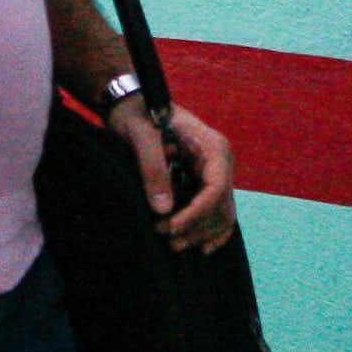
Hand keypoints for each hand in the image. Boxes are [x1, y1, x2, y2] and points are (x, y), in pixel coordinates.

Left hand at [108, 99, 237, 252]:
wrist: (131, 104)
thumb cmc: (136, 114)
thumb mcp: (140, 136)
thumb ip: (152, 168)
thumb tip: (163, 209)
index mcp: (212, 146)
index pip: (216, 188)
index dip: (197, 212)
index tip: (171, 227)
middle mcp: (220, 161)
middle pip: (220, 204)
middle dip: (197, 226)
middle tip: (169, 242)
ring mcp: (214, 171)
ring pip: (219, 211)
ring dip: (201, 231)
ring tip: (175, 246)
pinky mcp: (202, 180)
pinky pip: (214, 209)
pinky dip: (209, 228)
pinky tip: (201, 247)